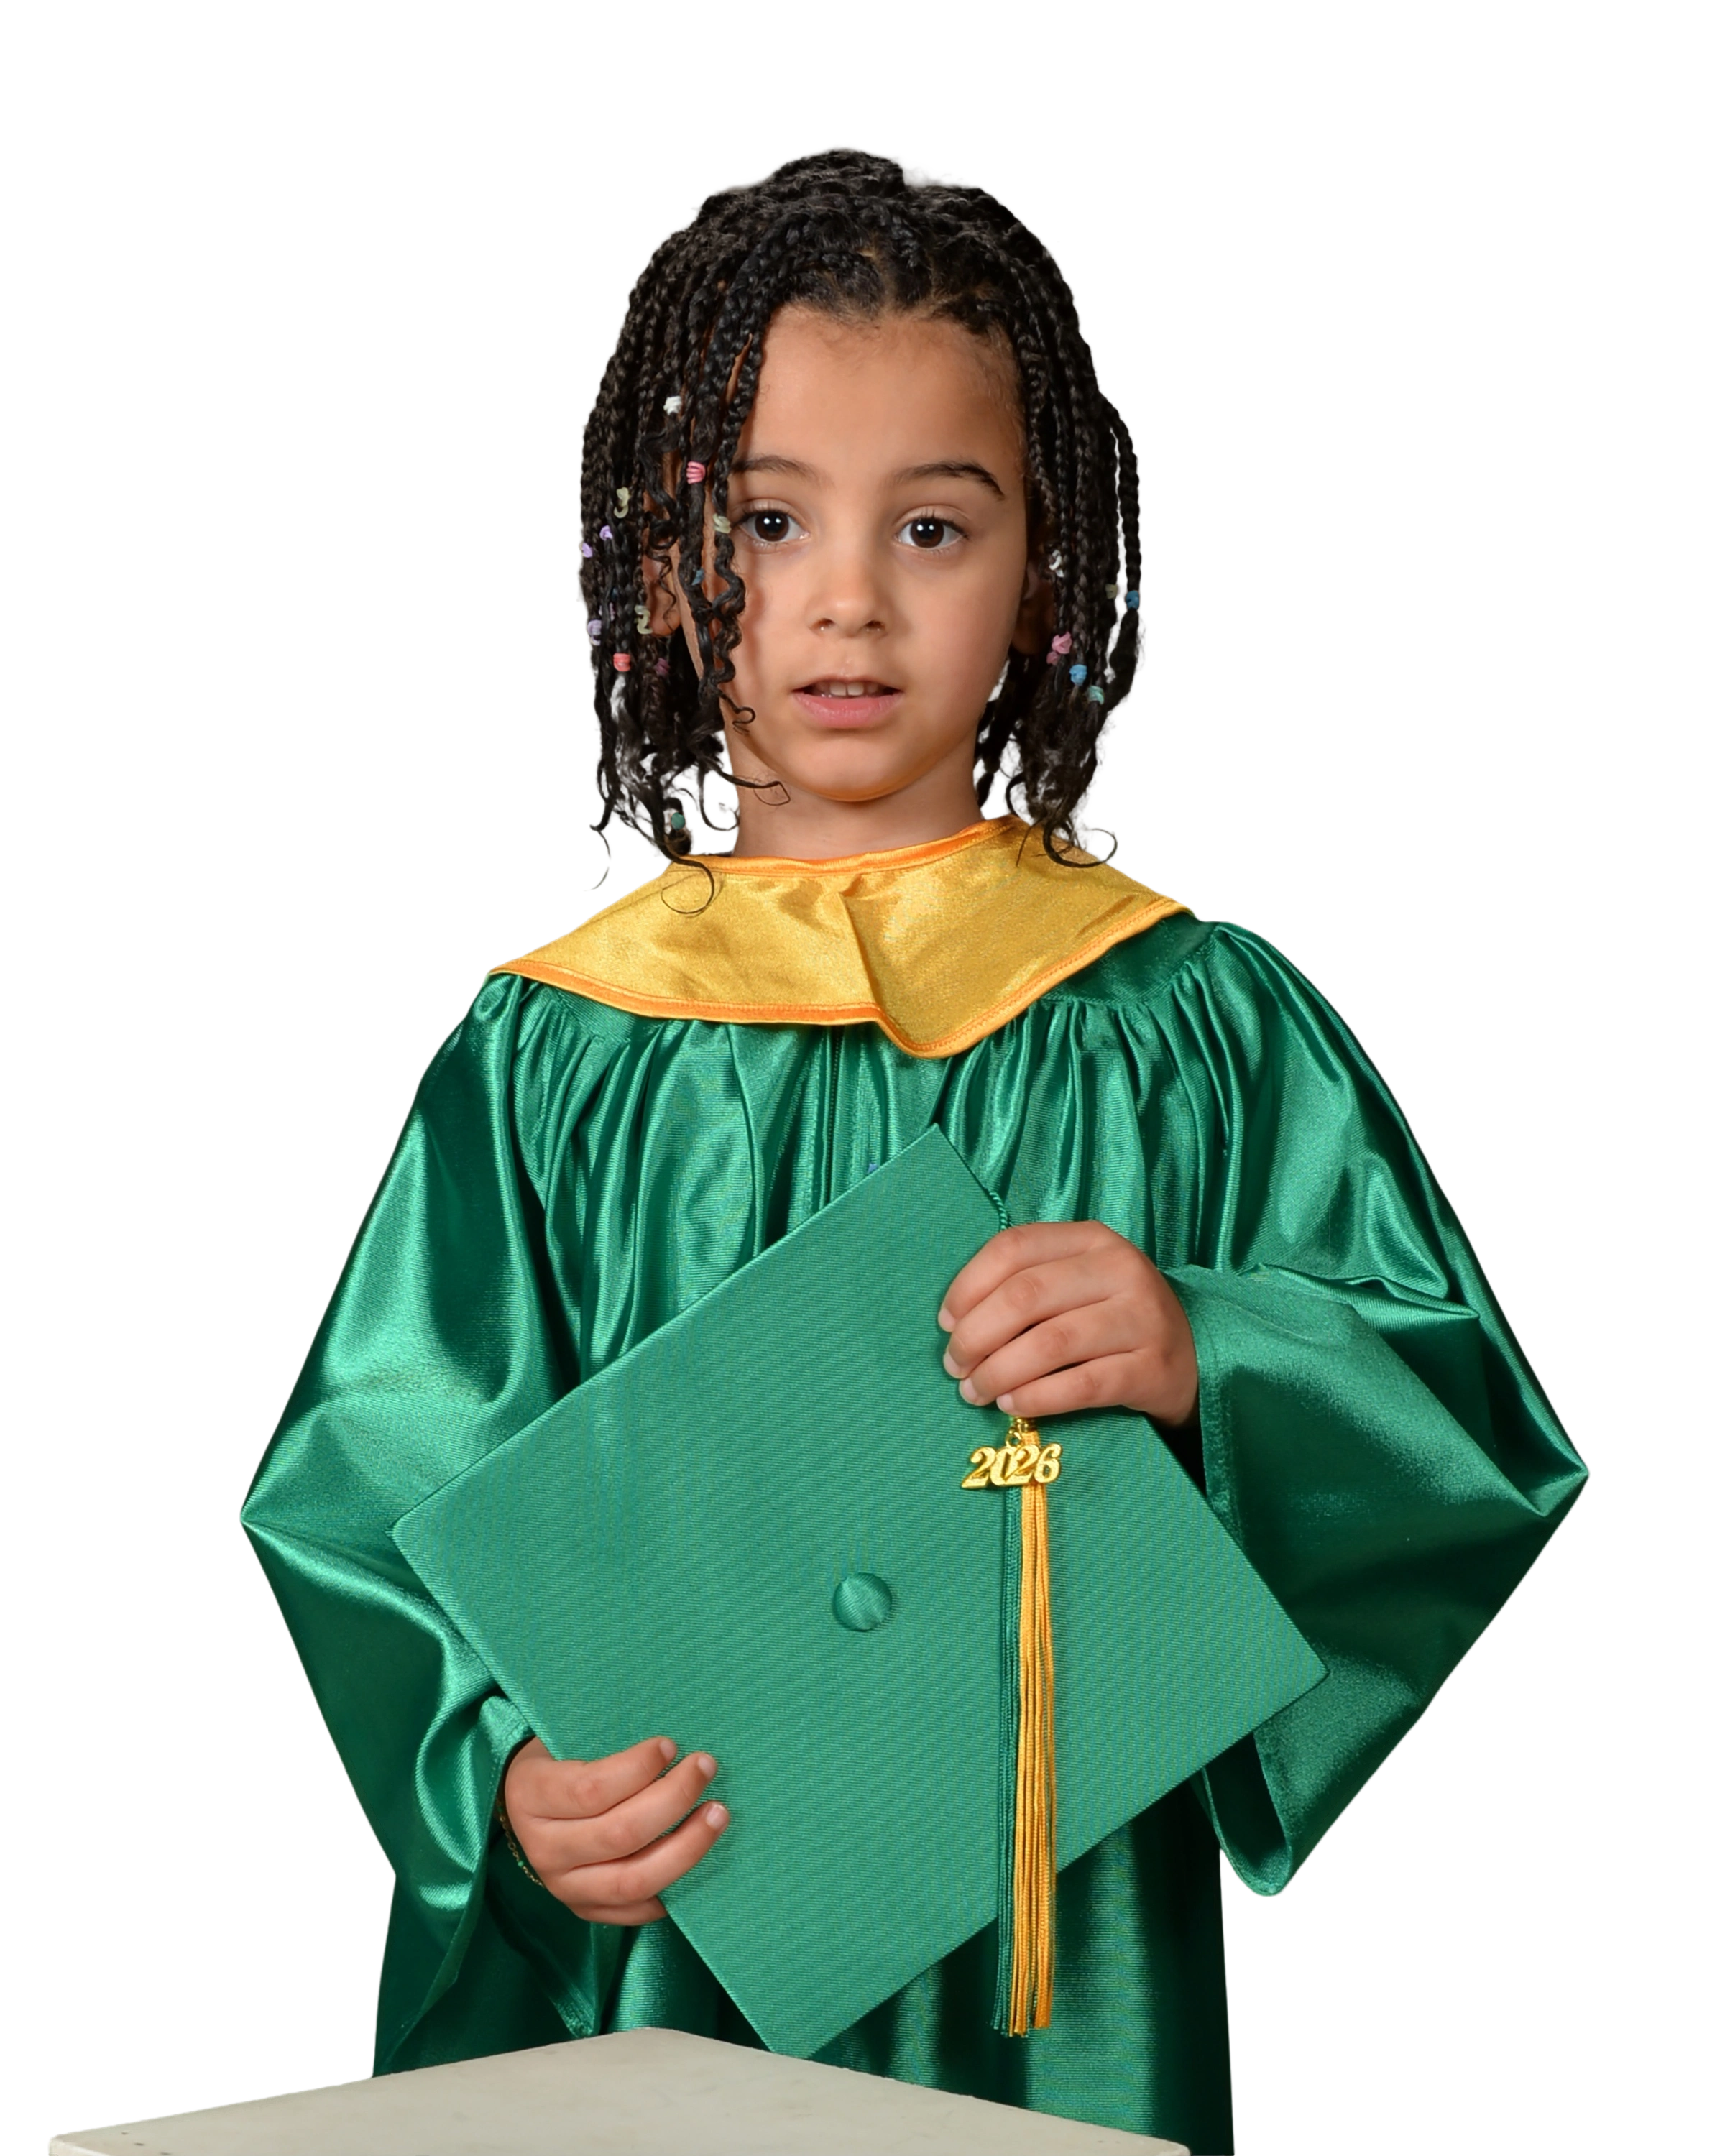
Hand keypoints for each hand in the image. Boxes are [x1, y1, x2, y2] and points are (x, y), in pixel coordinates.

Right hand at [501, 1734, 727, 1924]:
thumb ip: (607, 1744)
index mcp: (531, 1796)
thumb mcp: (564, 1740)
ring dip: (686, 1847)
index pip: (591, 1790)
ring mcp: (564, 1887)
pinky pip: (638, 1908)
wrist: (527, 1807)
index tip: (670, 1745)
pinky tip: (699, 1856)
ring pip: (633, 1880)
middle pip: (620, 1835)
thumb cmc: (560, 1761)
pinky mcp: (586, 1911)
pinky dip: (673, 1885)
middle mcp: (544, 1849)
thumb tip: (672, 1745)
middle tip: (706, 1768)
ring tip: (717, 1814)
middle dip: (674, 1799)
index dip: (638, 1768)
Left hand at [938, 1221, 1198, 1430]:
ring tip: (975, 1392)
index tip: (945, 1323)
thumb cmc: (1110, 1320)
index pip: (1013, 1248)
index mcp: (1092, 1239)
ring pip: (1051, 1342)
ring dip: (999, 1371)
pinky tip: (1011, 1404)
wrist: (1189, 1360)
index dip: (968, 1286)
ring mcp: (1142, 1317)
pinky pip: (1082, 1385)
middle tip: (955, 1366)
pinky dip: (1036, 1397)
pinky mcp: (1152, 1368)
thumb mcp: (1076, 1284)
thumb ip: (1025, 1285)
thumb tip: (954, 1320)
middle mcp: (1121, 1269)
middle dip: (975, 1335)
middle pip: (1026, 1296)